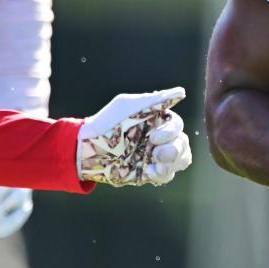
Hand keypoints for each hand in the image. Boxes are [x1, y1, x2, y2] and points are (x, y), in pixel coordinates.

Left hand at [77, 88, 193, 186]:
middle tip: (157, 155)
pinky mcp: (149, 172)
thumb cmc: (106, 124)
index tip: (153, 138)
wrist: (85, 150)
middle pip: (183, 143)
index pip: (177, 125)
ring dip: (172, 163)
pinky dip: (162, 175)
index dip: (170, 133)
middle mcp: (161, 138)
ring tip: (156, 167)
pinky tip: (148, 173)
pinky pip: (167, 176)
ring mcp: (156, 156)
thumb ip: (155, 100)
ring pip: (181, 160)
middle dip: (175, 150)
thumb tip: (181, 91)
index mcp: (158, 120)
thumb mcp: (127, 106)